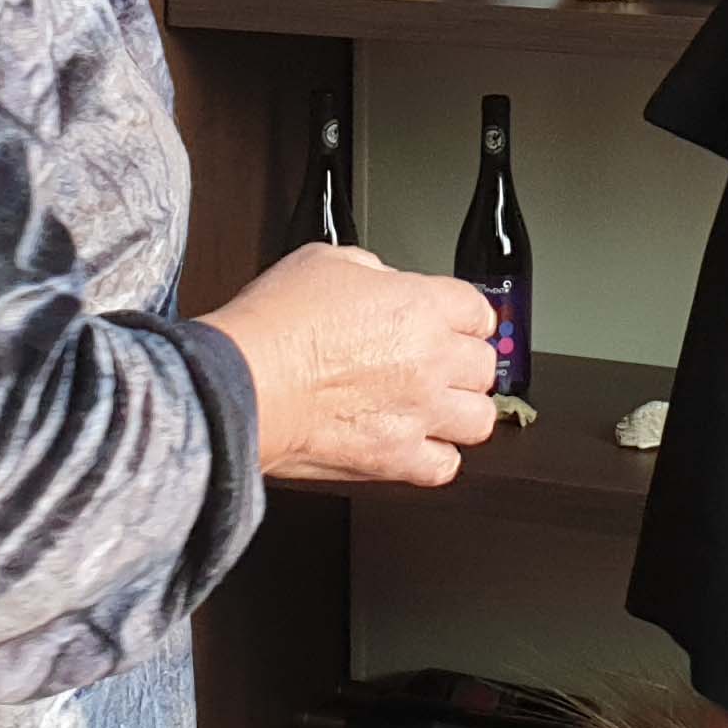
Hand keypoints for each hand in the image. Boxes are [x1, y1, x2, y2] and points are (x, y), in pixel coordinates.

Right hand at [199, 245, 498, 485]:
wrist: (244, 382)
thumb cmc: (273, 324)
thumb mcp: (323, 262)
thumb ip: (368, 270)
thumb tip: (379, 282)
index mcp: (420, 306)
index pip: (478, 310)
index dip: (465, 317)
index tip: (458, 324)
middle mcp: (431, 360)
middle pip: (484, 366)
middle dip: (464, 364)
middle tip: (440, 365)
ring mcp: (418, 413)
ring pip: (479, 420)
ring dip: (460, 413)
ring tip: (437, 408)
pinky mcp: (396, 459)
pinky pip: (444, 466)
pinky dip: (434, 458)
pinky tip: (415, 444)